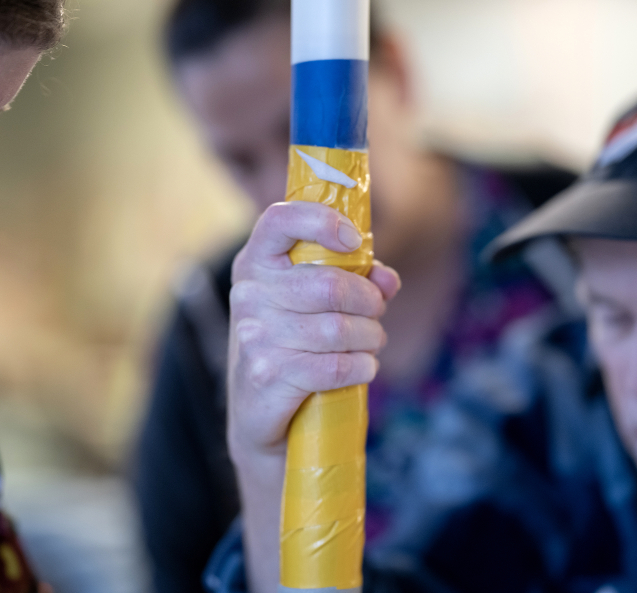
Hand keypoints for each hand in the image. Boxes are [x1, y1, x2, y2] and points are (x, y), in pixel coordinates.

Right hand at [227, 200, 399, 464]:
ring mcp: (255, 336)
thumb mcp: (312, 305)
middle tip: (376, 313)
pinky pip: (335, 366)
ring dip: (370, 338)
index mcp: (255, 263)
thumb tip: (387, 279)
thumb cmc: (291, 346)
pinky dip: (362, 367)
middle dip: (369, 302)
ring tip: (370, 343)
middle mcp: (248, 294)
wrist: (258, 416)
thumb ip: (353, 280)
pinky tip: (363, 367)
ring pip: (339, 329)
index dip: (322, 221)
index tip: (353, 240)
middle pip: (330, 285)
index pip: (280, 219)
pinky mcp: (268, 376)